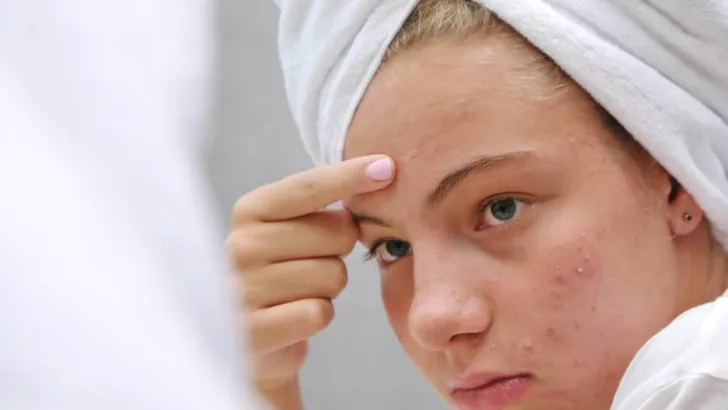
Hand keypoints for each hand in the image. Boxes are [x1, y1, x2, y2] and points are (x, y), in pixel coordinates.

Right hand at [228, 155, 394, 407]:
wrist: (249, 339)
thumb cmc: (281, 275)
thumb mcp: (289, 231)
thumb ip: (321, 207)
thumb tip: (381, 174)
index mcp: (250, 211)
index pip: (308, 186)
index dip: (350, 176)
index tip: (387, 166)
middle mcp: (241, 244)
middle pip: (335, 233)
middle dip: (339, 251)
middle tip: (312, 264)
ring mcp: (243, 288)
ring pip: (333, 275)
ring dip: (329, 288)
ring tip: (300, 293)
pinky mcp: (254, 331)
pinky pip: (319, 313)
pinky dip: (318, 315)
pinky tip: (295, 317)